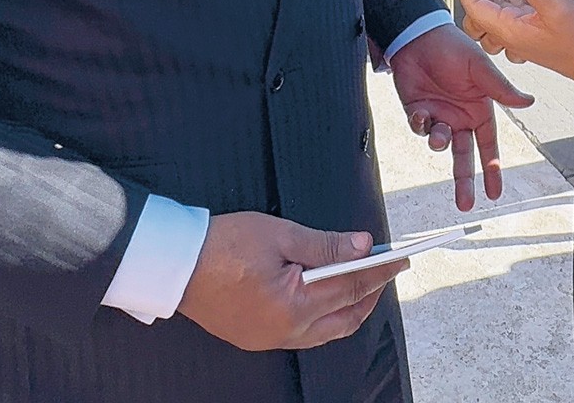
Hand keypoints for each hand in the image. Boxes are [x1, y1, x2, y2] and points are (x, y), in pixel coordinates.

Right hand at [176, 212, 404, 351]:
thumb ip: (325, 244)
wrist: (172, 264)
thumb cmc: (221, 244)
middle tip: (387, 269)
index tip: (401, 259)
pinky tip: (326, 296)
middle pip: (345, 318)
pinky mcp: (256, 337)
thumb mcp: (278, 234)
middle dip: (370, 294)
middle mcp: (285, 330)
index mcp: (293, 305)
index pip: (351, 288)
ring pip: (326, 332)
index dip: (379, 272)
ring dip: (349, 308)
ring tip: (361, 281)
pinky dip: (323, 317)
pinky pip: (303, 335)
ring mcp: (270, 338)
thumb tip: (362, 246)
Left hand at [389, 24, 532, 210]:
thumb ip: (502, 89)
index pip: (489, 146)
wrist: (418, 36)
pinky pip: (419, 129)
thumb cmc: (453, 47)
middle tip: (465, 204)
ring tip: (440, 134)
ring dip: (440, 142)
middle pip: (465, 156)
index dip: (492, 169)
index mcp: (480, 109)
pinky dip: (420, 126)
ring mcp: (438, 115)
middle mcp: (460, 116)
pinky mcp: (417, 110)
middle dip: (465, 180)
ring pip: (440, 143)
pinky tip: (421, 114)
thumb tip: (529, 102)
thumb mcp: (480, 68)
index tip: (495, 193)